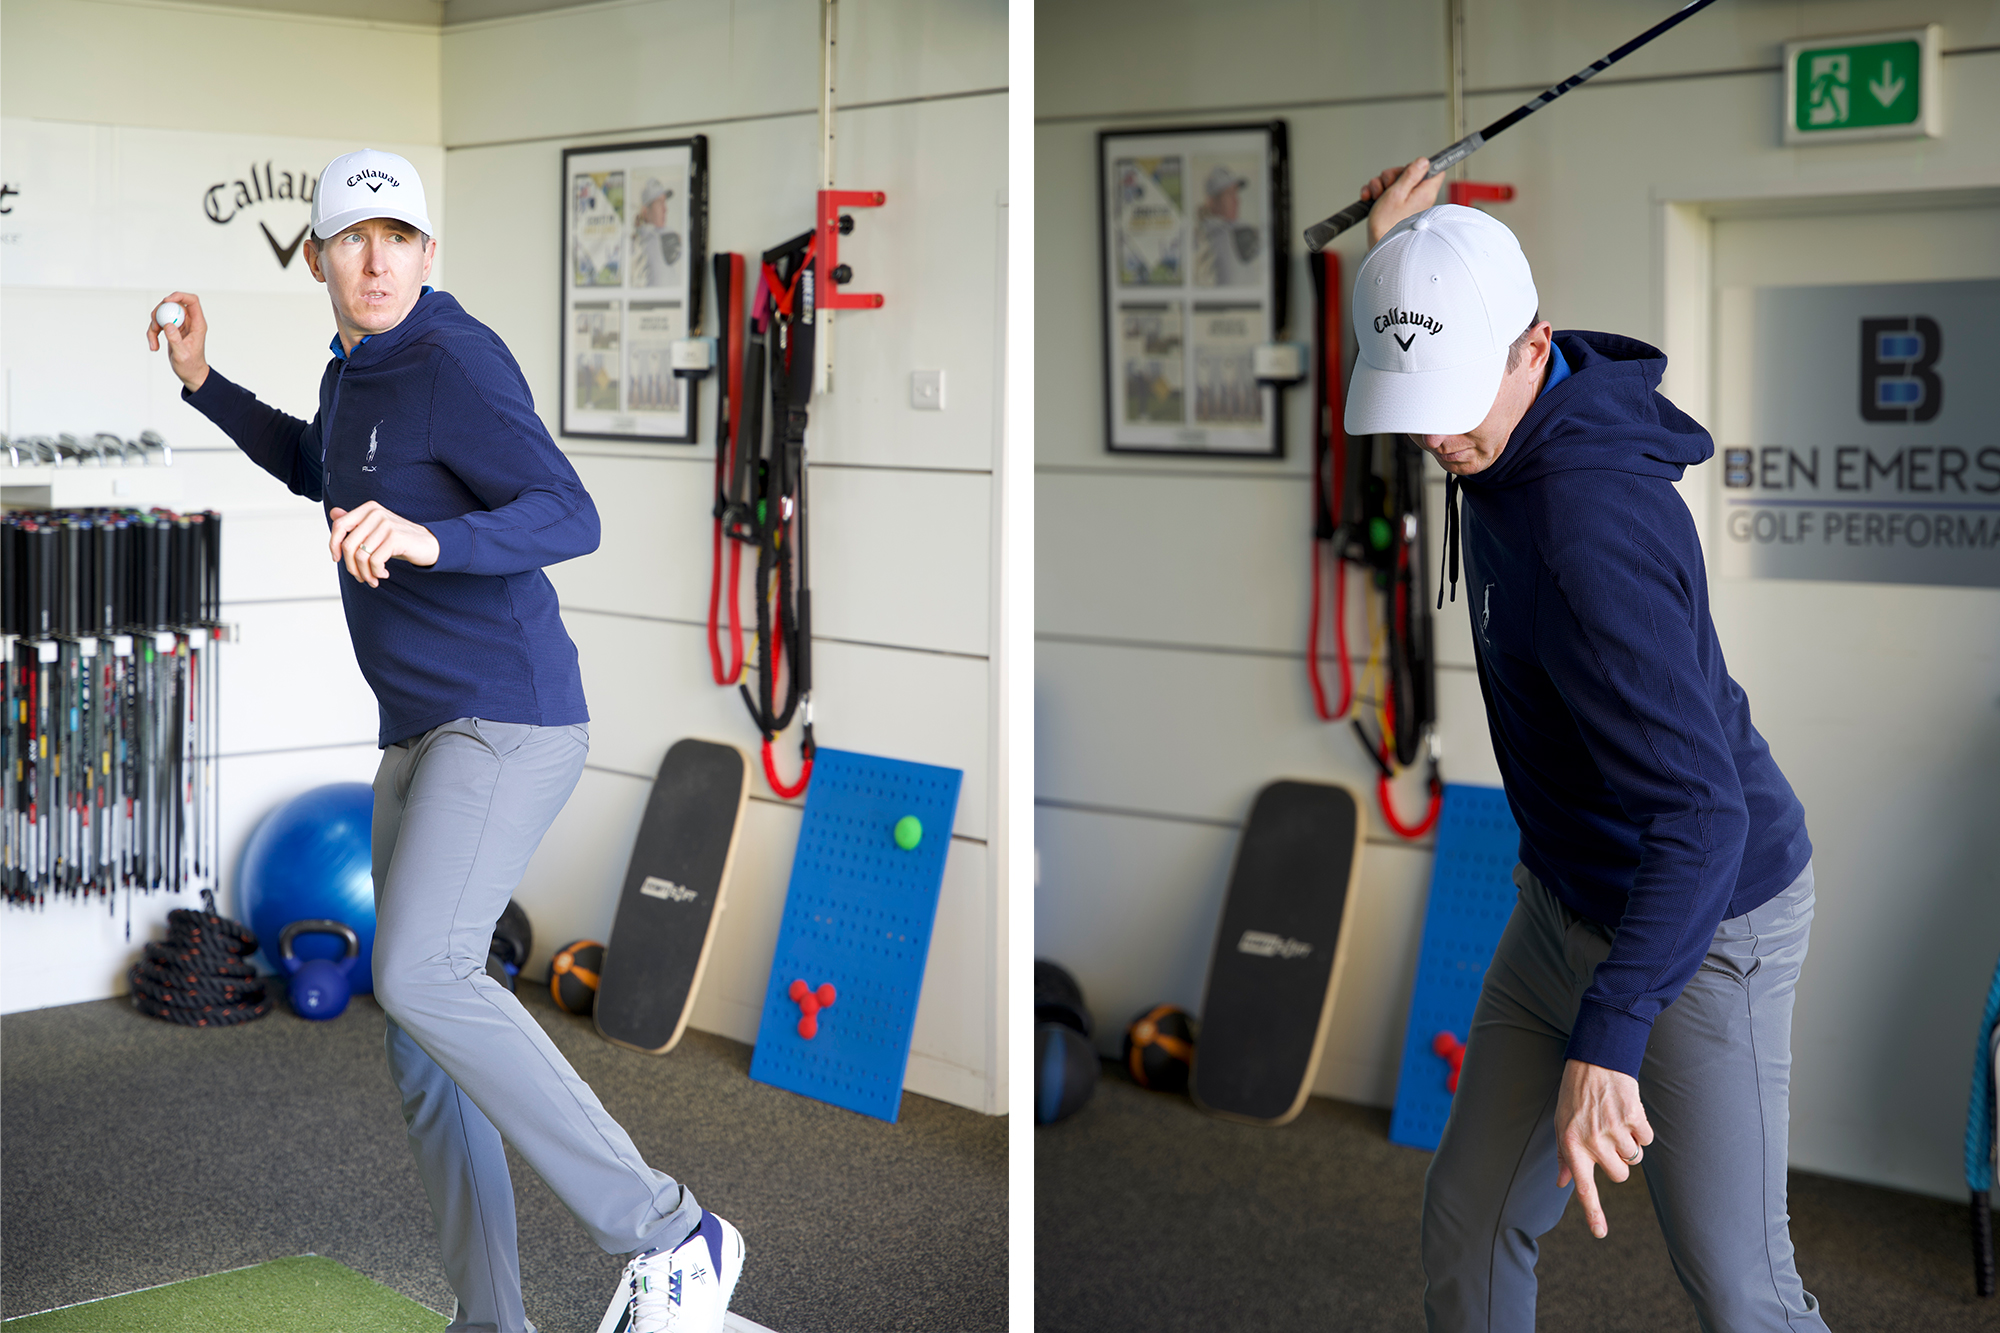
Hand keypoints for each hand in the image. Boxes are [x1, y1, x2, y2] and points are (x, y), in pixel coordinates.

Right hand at [147, 291, 210, 392]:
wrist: (190, 374)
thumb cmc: (191, 366)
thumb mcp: (183, 355)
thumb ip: (175, 340)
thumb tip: (168, 325)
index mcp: (198, 324)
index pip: (192, 301)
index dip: (179, 296)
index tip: (166, 301)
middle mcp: (189, 322)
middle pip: (173, 304)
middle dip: (160, 312)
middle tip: (154, 326)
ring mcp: (180, 325)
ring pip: (163, 314)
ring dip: (153, 326)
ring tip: (153, 342)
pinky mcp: (172, 330)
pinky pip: (159, 324)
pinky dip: (152, 333)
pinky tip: (154, 346)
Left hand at [328, 502, 439, 587]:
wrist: (428, 545)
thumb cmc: (398, 540)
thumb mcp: (374, 531)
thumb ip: (354, 522)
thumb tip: (333, 513)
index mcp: (368, 509)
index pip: (339, 525)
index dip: (333, 544)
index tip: (337, 559)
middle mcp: (376, 513)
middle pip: (349, 545)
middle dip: (351, 567)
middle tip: (360, 577)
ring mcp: (386, 525)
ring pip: (361, 556)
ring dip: (365, 573)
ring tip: (373, 579)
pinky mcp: (395, 538)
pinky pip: (375, 561)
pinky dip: (377, 573)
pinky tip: (383, 574)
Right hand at [1360, 158, 1444, 246]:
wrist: (1379, 246)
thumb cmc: (1388, 225)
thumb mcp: (1397, 193)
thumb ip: (1411, 174)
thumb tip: (1423, 161)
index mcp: (1425, 192)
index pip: (1433, 170)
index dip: (1419, 166)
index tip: (1408, 169)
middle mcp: (1419, 197)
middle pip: (1409, 174)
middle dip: (1393, 176)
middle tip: (1388, 186)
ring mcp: (1407, 203)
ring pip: (1395, 182)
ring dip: (1381, 185)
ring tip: (1377, 196)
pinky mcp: (1396, 208)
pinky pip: (1387, 193)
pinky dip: (1377, 194)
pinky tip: (1371, 199)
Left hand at [1553, 1058, 1653, 1238]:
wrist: (1594, 1060)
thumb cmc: (1575, 1095)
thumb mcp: (1561, 1122)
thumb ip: (1565, 1155)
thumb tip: (1563, 1184)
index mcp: (1572, 1144)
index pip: (1583, 1185)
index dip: (1593, 1212)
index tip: (1600, 1234)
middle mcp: (1592, 1140)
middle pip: (1620, 1175)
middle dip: (1619, 1162)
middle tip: (1609, 1139)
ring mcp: (1613, 1129)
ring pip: (1634, 1159)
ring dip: (1630, 1144)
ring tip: (1615, 1121)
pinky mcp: (1633, 1117)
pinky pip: (1646, 1140)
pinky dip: (1641, 1130)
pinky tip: (1628, 1113)